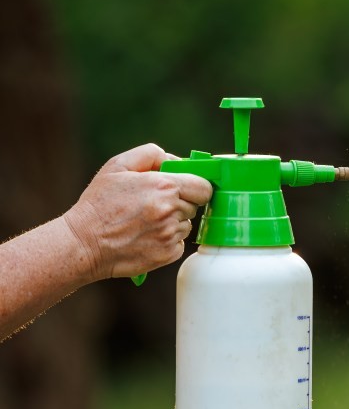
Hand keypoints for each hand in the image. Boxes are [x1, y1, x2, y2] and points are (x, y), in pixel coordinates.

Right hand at [62, 144, 212, 280]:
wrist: (84, 243)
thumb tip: (175, 161)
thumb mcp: (117, 166)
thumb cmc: (99, 203)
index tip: (187, 188)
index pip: (204, 187)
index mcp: (164, 187)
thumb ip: (150, 155)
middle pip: (195, 205)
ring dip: (173, 221)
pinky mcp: (168, 254)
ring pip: (186, 224)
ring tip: (145, 221)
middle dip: (180, 202)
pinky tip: (145, 236)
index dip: (197, 186)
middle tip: (155, 204)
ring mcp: (171, 234)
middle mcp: (171, 211)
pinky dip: (167, 239)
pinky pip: (179, 242)